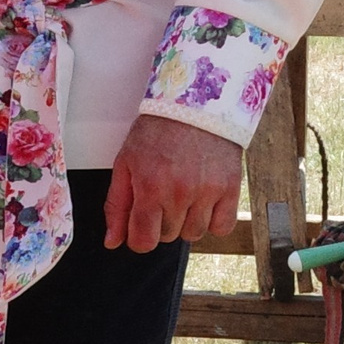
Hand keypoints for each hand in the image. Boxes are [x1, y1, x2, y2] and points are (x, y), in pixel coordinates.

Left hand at [105, 115, 242, 252]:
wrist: (195, 101)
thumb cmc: (157, 129)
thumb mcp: (126, 162)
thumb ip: (117, 205)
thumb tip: (113, 241)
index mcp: (150, 187)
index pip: (144, 242)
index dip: (139, 237)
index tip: (142, 224)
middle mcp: (180, 193)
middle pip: (168, 237)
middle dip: (162, 221)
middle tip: (163, 193)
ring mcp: (207, 192)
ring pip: (194, 234)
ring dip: (187, 221)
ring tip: (185, 193)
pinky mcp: (230, 188)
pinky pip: (222, 227)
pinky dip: (213, 220)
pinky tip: (205, 200)